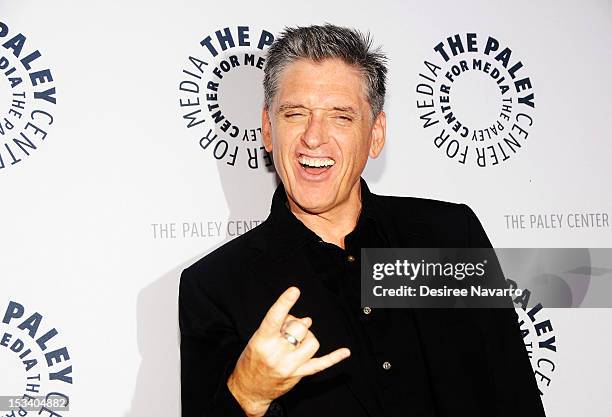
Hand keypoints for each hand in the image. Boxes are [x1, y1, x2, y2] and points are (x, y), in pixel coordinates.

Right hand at [227, 286, 350, 416]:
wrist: (248, 389)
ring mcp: (289, 366)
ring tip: (297, 341)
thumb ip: (281, 326)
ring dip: (307, 337)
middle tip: (287, 330)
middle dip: (296, 325)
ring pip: (312, 342)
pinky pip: (320, 364)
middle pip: (299, 329)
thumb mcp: (259, 338)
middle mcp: (276, 354)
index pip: (274, 318)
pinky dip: (333, 358)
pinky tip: (345, 351)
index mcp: (262, 341)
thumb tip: (307, 320)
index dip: (285, 303)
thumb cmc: (253, 359)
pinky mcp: (298, 375)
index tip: (294, 290)